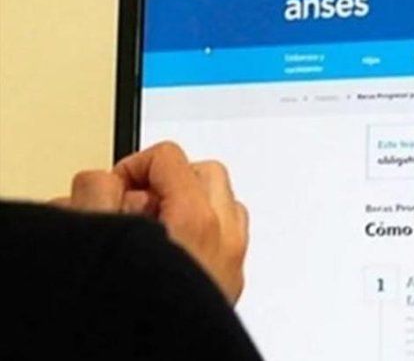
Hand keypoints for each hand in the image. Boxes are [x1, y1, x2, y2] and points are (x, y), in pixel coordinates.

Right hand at [53, 142, 248, 304]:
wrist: (165, 354)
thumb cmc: (136, 318)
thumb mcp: (100, 240)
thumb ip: (97, 197)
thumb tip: (103, 184)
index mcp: (196, 220)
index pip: (168, 157)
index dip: (130, 167)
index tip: (111, 189)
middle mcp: (224, 238)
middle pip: (204, 172)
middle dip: (166, 181)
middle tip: (133, 203)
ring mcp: (232, 261)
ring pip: (222, 203)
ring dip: (189, 204)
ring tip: (151, 227)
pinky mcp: (231, 282)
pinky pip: (227, 235)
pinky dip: (203, 231)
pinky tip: (170, 252)